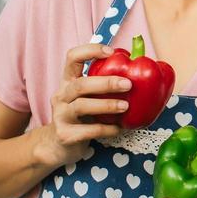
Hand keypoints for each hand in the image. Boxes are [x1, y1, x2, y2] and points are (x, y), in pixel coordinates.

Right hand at [34, 43, 128, 167]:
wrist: (57, 146)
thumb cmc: (80, 117)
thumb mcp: (88, 98)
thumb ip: (103, 86)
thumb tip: (140, 73)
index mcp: (68, 82)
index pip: (72, 57)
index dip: (90, 50)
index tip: (111, 52)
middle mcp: (61, 96)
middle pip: (80, 84)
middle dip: (106, 83)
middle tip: (128, 84)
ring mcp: (60, 115)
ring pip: (81, 106)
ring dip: (106, 105)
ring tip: (125, 106)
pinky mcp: (65, 135)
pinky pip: (87, 130)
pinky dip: (106, 129)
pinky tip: (119, 128)